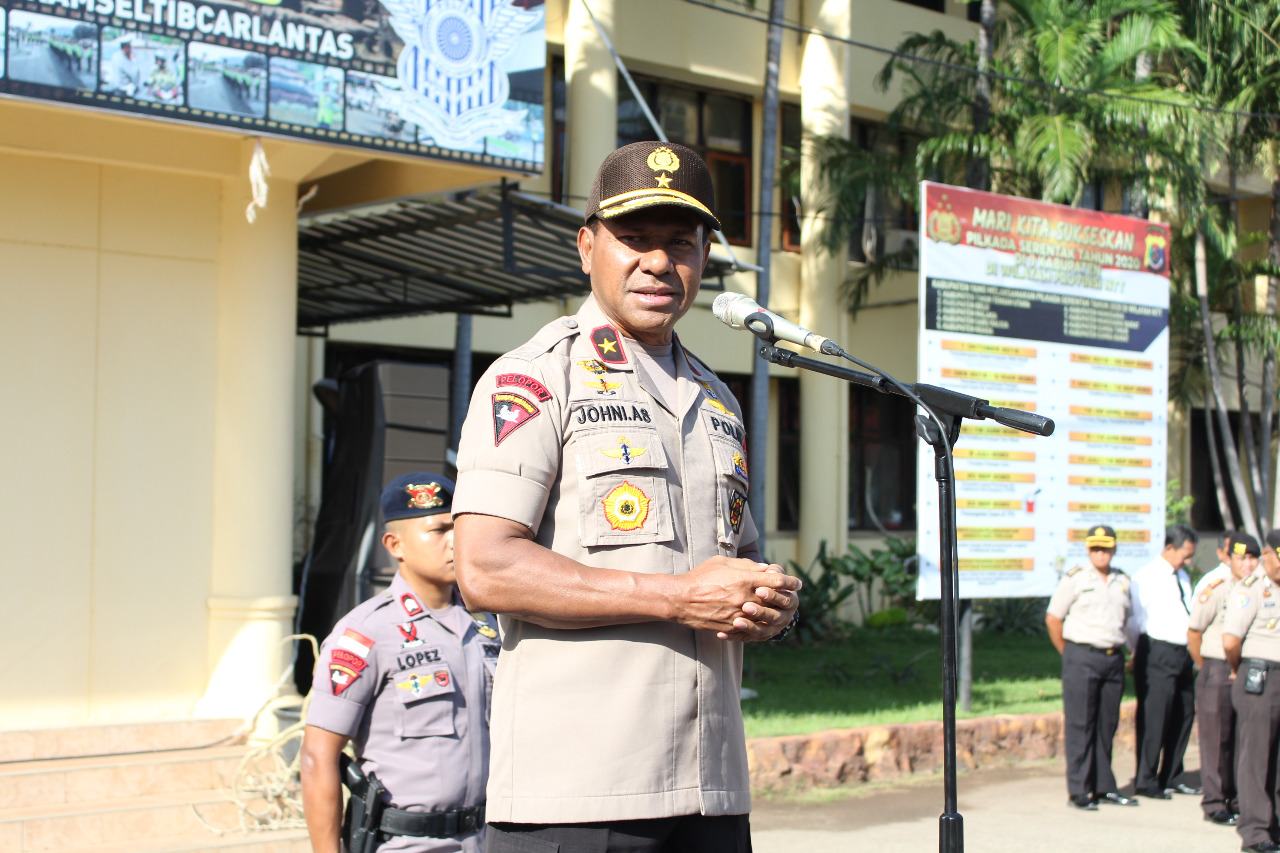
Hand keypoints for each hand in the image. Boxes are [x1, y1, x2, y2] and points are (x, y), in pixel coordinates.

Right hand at [672, 557, 800, 639]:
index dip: (791, 582)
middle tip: (794, 597)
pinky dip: (761, 625)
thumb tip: (765, 569)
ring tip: (781, 611)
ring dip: (777, 613)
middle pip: (776, 601)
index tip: (798, 583)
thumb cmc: (700, 577)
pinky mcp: (732, 626)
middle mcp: (744, 598)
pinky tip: (764, 622)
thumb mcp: (722, 563)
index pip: (777, 581)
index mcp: (744, 580)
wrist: (681, 600)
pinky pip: (752, 628)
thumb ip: (746, 565)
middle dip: (787, 598)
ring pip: (767, 617)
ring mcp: (739, 615)